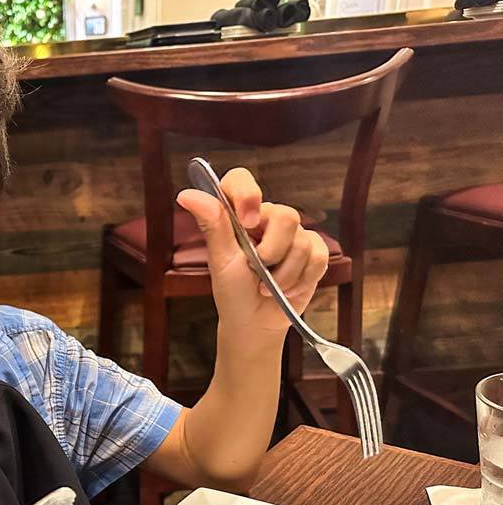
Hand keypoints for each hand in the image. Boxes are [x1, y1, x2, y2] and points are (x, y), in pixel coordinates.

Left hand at [177, 167, 329, 337]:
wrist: (256, 323)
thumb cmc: (233, 292)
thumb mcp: (220, 260)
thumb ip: (212, 225)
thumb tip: (186, 195)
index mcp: (238, 217)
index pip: (240, 180)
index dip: (247, 194)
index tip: (247, 222)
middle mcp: (266, 219)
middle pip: (285, 215)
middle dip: (272, 252)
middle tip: (256, 272)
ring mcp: (292, 235)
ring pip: (302, 240)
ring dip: (284, 274)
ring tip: (268, 288)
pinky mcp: (313, 252)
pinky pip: (318, 255)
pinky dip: (302, 279)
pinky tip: (287, 289)